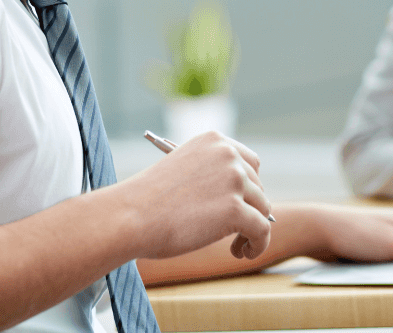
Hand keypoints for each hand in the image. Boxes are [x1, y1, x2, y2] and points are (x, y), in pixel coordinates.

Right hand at [120, 132, 272, 260]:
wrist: (129, 216)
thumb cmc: (147, 201)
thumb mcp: (184, 171)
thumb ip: (212, 176)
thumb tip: (243, 199)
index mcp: (214, 141)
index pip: (249, 163)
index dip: (247, 189)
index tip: (237, 207)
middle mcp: (228, 154)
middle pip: (258, 186)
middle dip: (249, 210)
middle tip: (234, 231)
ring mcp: (233, 179)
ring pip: (263, 208)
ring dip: (253, 230)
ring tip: (236, 246)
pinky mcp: (234, 208)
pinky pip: (262, 230)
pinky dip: (258, 245)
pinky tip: (241, 253)